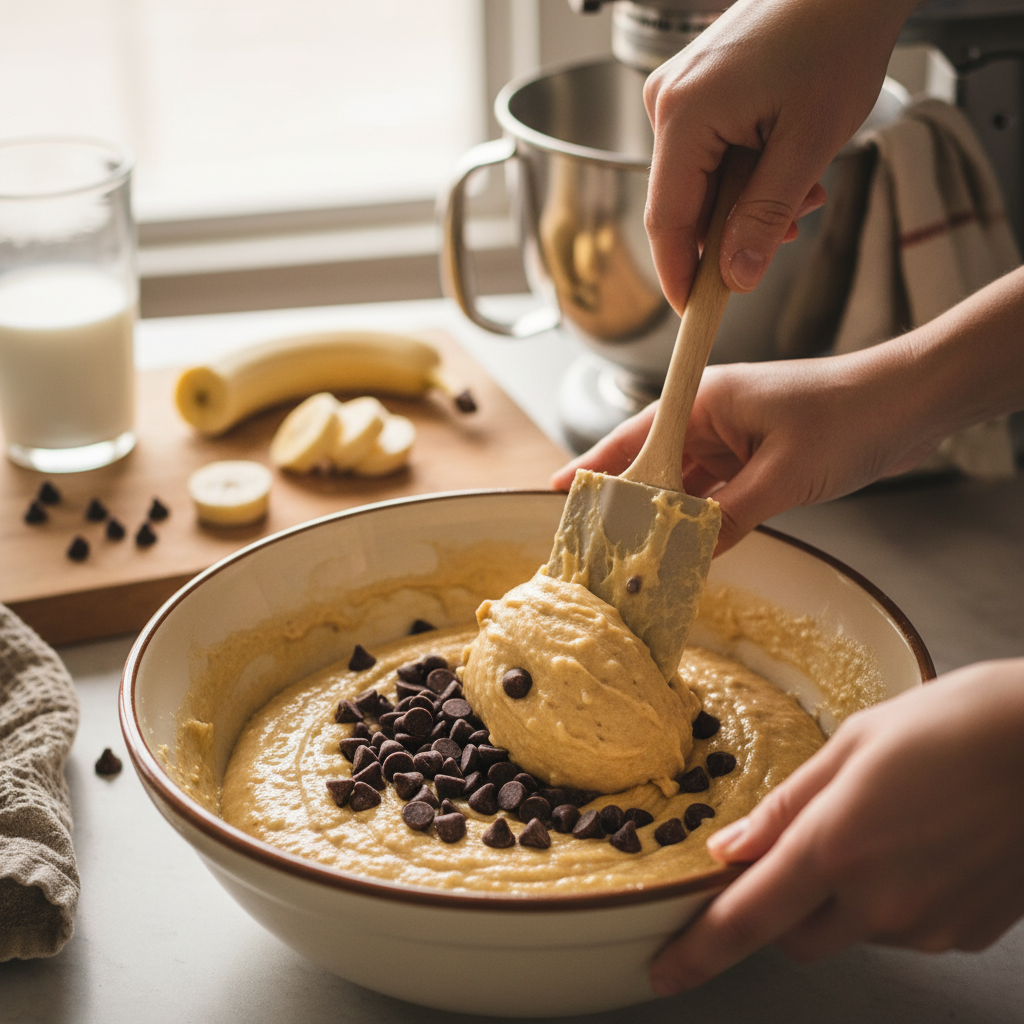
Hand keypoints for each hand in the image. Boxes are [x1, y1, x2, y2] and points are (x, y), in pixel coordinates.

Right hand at [551, 349, 941, 553]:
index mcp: (705, 400)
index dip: (595, 466)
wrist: (912, 403)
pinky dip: (705, 521)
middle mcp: (712, 417)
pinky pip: (718, 495)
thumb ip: (731, 516)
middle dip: (630, 503)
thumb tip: (689, 554)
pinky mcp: (758, 459)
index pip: (634, 436)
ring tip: (640, 554)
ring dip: (669, 517)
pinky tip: (691, 549)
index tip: (560, 490)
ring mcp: (736, 439)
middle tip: (599, 541)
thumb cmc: (848, 417)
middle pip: (655, 464)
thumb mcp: (782, 473)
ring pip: (687, 484)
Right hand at [644, 0, 913, 310]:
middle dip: (733, 233)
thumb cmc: (836, 35)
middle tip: (788, 235)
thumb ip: (766, 217)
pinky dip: (747, 171)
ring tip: (806, 191)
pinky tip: (787, 165)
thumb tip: (735, 277)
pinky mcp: (698, 87)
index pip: (667, 220)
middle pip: (685, 203)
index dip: (680, 275)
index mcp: (684, 115)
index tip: (695, 315)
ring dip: (749, 202)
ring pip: (702, 180)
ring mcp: (680, 92)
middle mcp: (668, 102)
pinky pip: (711, 152)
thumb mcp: (808, 144)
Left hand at [650, 658, 1023, 995]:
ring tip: (885, 823)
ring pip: (854, 932)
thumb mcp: (854, 744)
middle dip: (781, 906)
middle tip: (799, 849)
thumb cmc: (955, 725)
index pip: (747, 919)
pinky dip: (896, 898)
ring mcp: (931, 927)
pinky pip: (908, 929)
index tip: (664, 971)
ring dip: (844, 897)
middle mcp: (880, 903)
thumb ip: (786, 806)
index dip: (698, 952)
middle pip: (797, 936)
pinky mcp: (971, 934)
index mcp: (837, 847)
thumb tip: (730, 850)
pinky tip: (924, 842)